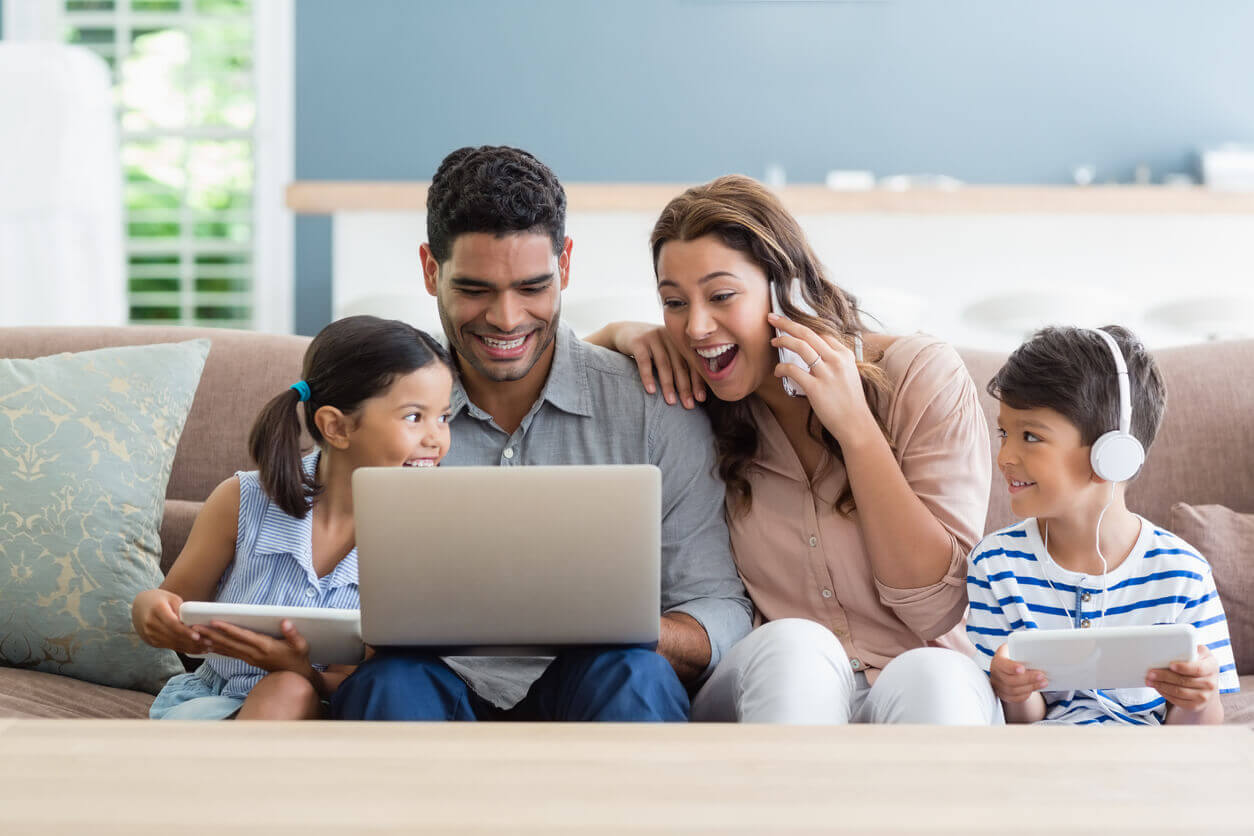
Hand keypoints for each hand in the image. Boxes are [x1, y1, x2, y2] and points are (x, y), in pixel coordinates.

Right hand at [132, 588, 209, 654]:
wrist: (139, 606)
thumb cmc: (160, 599)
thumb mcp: (171, 598)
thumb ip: (182, 609)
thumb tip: (195, 623)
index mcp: (157, 610)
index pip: (172, 624)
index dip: (185, 631)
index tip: (197, 636)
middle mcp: (151, 624)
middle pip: (174, 636)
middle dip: (193, 642)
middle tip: (210, 643)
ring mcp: (150, 634)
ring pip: (173, 644)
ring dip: (191, 648)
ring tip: (207, 648)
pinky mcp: (152, 641)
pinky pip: (170, 647)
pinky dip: (184, 649)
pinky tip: (197, 650)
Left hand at [195, 619, 313, 677]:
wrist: (294, 676)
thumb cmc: (298, 657)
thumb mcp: (301, 645)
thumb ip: (293, 634)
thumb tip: (285, 621)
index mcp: (265, 647)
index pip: (242, 636)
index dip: (228, 629)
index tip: (215, 622)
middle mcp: (253, 653)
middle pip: (228, 643)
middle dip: (211, 634)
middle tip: (194, 628)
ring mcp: (249, 658)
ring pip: (226, 649)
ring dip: (210, 641)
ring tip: (195, 634)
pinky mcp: (247, 659)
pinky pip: (229, 653)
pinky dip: (217, 649)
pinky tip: (206, 645)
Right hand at [613, 321, 705, 408]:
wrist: (626, 331)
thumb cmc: (653, 349)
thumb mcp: (669, 352)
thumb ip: (682, 363)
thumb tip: (698, 392)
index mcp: (682, 340)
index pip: (693, 362)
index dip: (698, 381)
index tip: (700, 398)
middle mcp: (670, 337)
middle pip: (680, 364)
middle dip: (685, 387)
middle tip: (689, 405)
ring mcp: (654, 338)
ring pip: (664, 364)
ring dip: (668, 385)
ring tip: (671, 402)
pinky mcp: (638, 342)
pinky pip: (644, 362)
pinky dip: (648, 377)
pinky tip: (651, 391)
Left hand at [767, 313, 875, 445]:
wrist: (856, 424)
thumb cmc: (849, 402)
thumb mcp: (848, 374)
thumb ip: (834, 361)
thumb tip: (814, 352)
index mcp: (845, 355)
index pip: (821, 334)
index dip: (802, 328)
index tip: (790, 326)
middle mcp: (837, 360)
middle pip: (808, 333)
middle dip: (787, 323)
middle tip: (772, 318)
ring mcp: (827, 373)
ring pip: (800, 346)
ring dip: (783, 340)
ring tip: (773, 342)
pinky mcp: (816, 388)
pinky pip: (793, 370)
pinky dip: (781, 368)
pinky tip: (778, 371)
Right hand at [990, 642, 1047, 702]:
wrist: (1007, 668)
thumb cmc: (1015, 656)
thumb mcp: (1016, 648)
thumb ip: (1025, 645)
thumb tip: (1041, 641)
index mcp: (998, 660)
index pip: (1001, 664)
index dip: (1011, 667)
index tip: (1022, 668)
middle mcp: (995, 674)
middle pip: (1009, 680)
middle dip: (1028, 678)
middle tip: (1042, 675)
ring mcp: (998, 686)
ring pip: (1013, 691)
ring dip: (1030, 687)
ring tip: (1044, 682)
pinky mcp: (1004, 695)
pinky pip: (1015, 698)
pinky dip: (1026, 694)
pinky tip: (1035, 688)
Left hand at [1147, 644, 1218, 712]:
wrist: (1207, 687)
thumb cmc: (1198, 665)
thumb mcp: (1199, 655)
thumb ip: (1189, 649)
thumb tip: (1168, 646)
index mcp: (1212, 666)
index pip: (1198, 668)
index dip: (1184, 667)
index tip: (1171, 665)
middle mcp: (1211, 683)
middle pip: (1184, 681)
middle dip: (1164, 676)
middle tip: (1150, 672)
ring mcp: (1204, 696)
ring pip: (1179, 692)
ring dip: (1161, 685)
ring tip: (1150, 680)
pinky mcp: (1196, 706)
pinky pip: (1177, 700)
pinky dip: (1165, 693)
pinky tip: (1158, 687)